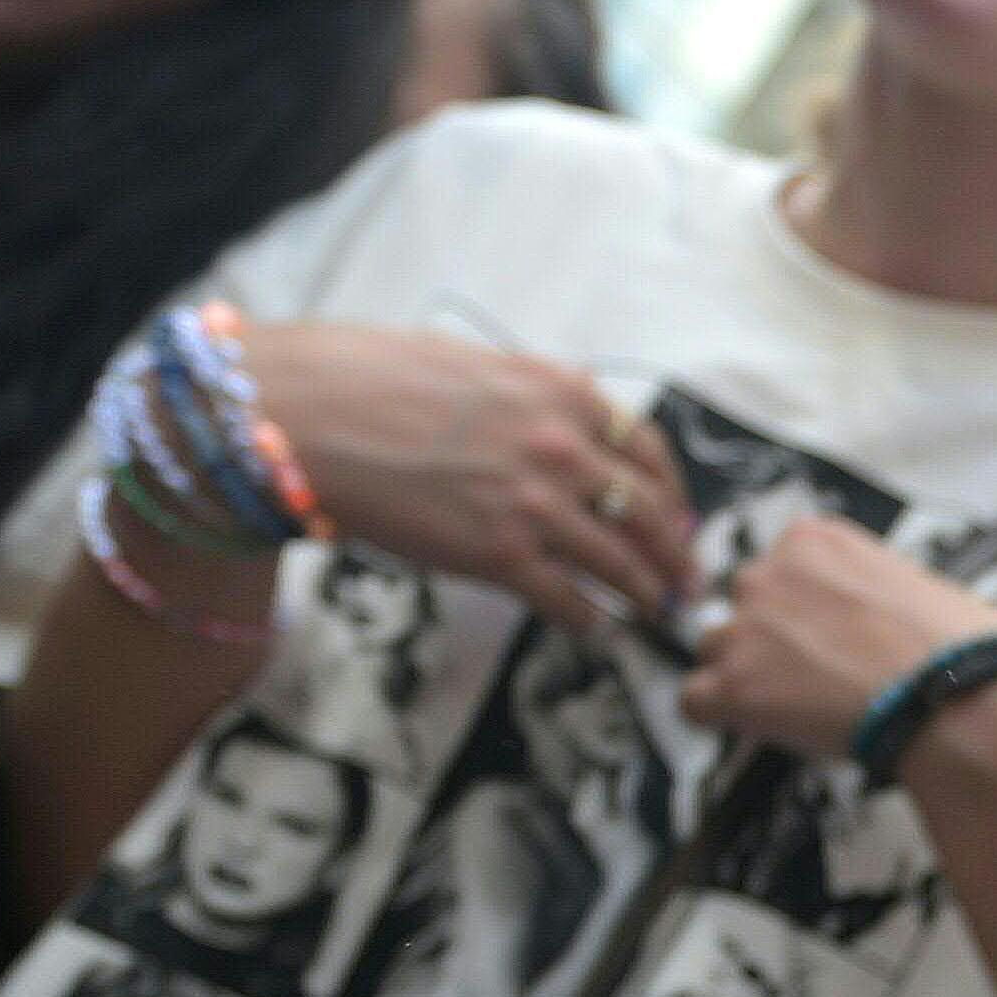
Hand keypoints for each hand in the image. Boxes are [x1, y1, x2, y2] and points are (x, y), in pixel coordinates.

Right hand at [256, 324, 703, 635]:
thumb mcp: (475, 368)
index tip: (678, 515)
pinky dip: (593, 620)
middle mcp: (563, 448)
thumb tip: (564, 415)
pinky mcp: (501, 556)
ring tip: (655, 612)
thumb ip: (531, 398)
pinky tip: (597, 628)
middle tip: (689, 580)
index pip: (647, 450)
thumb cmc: (371, 383)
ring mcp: (536, 505)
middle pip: (650, 514)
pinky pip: (571, 601)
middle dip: (676, 553)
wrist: (307, 418)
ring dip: (646, 594)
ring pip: (622, 564)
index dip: (672, 493)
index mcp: (562, 394)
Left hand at [673, 513, 996, 771]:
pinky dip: (719, 717)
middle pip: (743, 606)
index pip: (779, 568)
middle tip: (814, 674)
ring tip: (794, 707)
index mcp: (813, 541)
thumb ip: (877, 589)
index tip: (829, 635)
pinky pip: (694, 700)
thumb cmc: (958, 647)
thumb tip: (895, 618)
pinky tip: (759, 727)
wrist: (954, 697)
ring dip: (744, 676)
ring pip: (715, 650)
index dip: (803, 608)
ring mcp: (746, 629)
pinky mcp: (734, 685)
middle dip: (770, 639)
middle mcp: (769, 573)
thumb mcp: (919, 584)